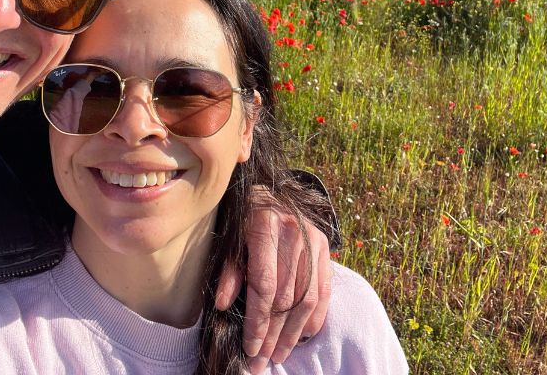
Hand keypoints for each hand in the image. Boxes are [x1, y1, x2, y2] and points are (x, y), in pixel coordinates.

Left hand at [215, 198, 331, 372]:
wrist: (268, 189)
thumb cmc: (242, 218)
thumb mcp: (229, 237)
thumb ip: (228, 270)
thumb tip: (222, 304)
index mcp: (265, 225)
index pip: (264, 286)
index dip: (257, 321)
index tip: (250, 348)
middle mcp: (293, 232)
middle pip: (286, 297)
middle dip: (272, 334)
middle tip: (261, 361)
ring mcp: (313, 238)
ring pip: (306, 298)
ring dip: (293, 333)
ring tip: (279, 355)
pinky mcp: (324, 244)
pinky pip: (323, 289)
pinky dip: (315, 316)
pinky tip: (303, 336)